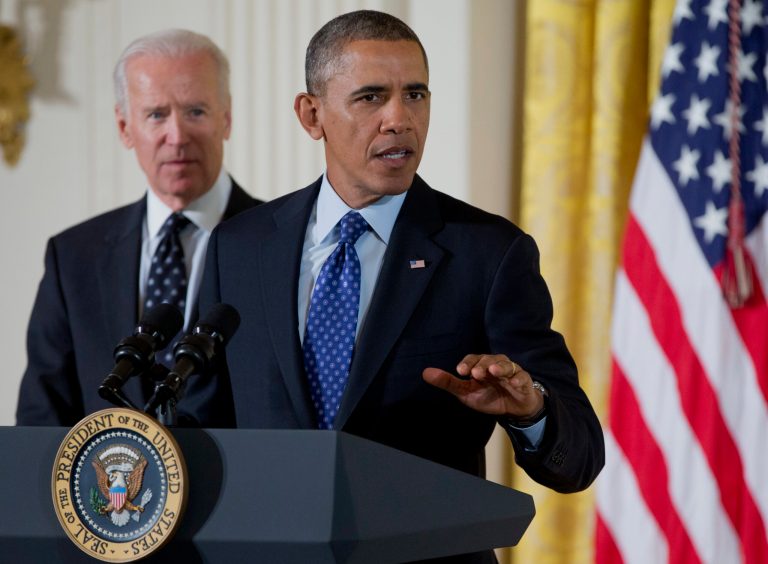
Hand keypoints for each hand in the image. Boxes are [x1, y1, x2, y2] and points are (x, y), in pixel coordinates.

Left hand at [422, 354, 544, 417]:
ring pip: (507, 365)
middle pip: (489, 359)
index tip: (460, 371)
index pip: (474, 359)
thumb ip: (448, 383)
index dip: (468, 363)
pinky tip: (514, 382)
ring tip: (494, 372)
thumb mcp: (466, 393)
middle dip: (482, 365)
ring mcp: (511, 373)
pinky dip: (519, 379)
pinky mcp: (524, 382)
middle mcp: (496, 365)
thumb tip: (425, 373)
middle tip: (476, 373)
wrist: (513, 409)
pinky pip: (523, 378)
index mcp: (482, 366)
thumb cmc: (489, 396)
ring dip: (500, 367)